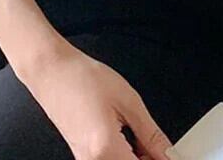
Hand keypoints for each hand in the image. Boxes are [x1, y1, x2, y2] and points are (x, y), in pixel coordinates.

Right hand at [19, 39, 173, 159]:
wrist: (50, 70)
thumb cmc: (82, 78)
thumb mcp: (127, 100)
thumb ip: (151, 133)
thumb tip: (169, 154)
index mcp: (106, 150)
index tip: (172, 155)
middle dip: (148, 158)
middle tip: (156, 143)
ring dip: (136, 157)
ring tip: (139, 136)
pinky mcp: (81, 157)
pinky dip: (123, 156)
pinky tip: (127, 138)